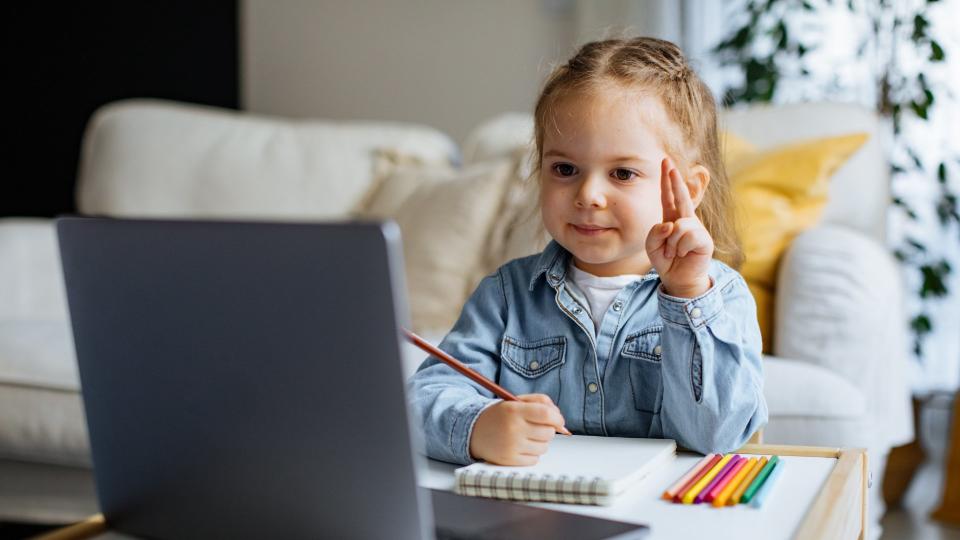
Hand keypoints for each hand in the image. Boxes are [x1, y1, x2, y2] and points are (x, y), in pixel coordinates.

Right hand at [469, 394, 566, 465]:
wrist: (474, 431)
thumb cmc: (501, 416)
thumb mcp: (516, 401)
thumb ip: (541, 402)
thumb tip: (561, 421)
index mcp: (514, 410)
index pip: (546, 414)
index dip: (558, 418)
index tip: (559, 421)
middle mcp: (512, 428)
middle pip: (548, 432)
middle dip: (548, 429)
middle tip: (536, 427)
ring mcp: (511, 446)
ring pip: (544, 447)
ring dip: (540, 442)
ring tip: (526, 436)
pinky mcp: (509, 460)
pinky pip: (535, 459)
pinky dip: (532, 454)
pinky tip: (520, 446)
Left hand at [645, 158, 713, 297]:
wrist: (678, 279)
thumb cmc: (666, 260)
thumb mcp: (652, 246)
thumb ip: (655, 232)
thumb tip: (671, 224)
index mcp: (672, 218)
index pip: (669, 196)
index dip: (668, 180)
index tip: (666, 162)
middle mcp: (686, 220)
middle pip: (682, 196)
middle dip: (675, 180)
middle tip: (669, 164)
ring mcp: (696, 228)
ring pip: (678, 226)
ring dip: (672, 243)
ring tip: (674, 253)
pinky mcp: (704, 240)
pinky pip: (687, 237)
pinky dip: (681, 248)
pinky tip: (684, 254)